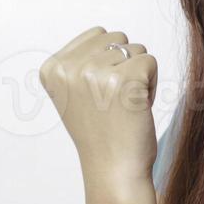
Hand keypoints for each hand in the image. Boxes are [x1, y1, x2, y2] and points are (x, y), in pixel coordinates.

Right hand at [38, 26, 160, 190]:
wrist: (112, 169)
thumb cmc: (100, 133)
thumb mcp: (73, 94)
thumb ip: (80, 62)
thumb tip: (105, 35)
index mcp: (51, 68)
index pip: (96, 35)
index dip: (107, 62)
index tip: (99, 94)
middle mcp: (69, 67)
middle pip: (117, 38)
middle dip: (124, 65)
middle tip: (115, 101)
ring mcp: (96, 72)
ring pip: (136, 49)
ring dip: (138, 76)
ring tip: (125, 105)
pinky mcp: (126, 79)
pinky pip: (150, 61)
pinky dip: (152, 84)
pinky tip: (137, 107)